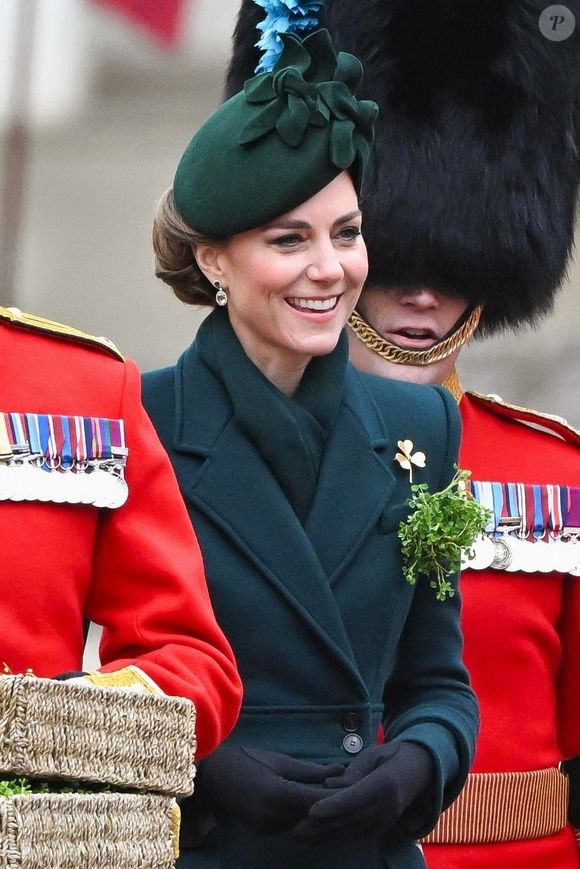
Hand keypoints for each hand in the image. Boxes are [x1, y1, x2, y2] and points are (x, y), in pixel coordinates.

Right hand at [197, 745, 343, 834]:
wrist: (211, 775)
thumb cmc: (246, 759)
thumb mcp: (279, 760)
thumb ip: (310, 770)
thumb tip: (341, 771)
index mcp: (276, 794)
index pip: (316, 801)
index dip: (338, 797)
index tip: (357, 789)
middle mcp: (271, 817)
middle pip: (312, 816)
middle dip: (331, 807)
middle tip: (352, 796)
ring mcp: (266, 828)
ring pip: (303, 824)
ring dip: (318, 814)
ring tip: (337, 800)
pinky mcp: (263, 832)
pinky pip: (290, 826)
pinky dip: (303, 817)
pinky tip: (313, 806)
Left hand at [293, 742, 432, 841]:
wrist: (418, 774)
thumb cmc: (391, 757)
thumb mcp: (375, 753)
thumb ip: (354, 770)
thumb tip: (331, 784)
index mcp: (385, 784)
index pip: (355, 797)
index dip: (333, 805)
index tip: (312, 810)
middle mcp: (386, 808)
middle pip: (350, 819)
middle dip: (322, 826)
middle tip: (296, 828)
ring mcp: (384, 822)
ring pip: (350, 832)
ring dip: (324, 836)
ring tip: (300, 835)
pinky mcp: (379, 830)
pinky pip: (355, 836)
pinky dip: (334, 838)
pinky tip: (316, 838)